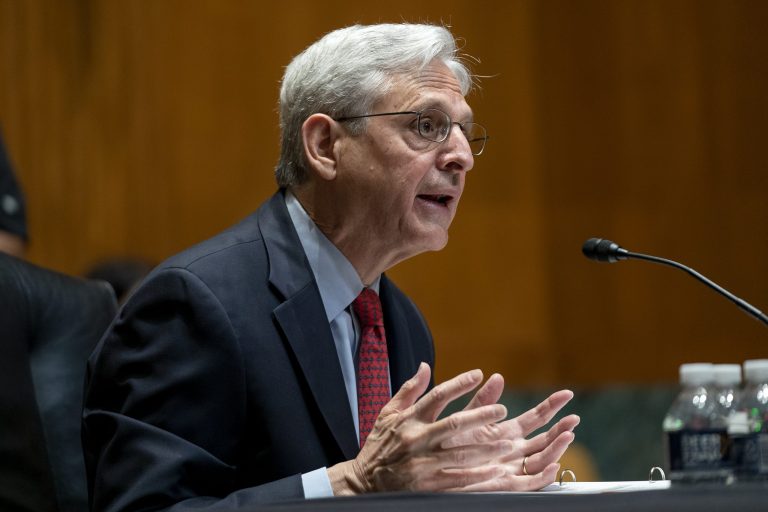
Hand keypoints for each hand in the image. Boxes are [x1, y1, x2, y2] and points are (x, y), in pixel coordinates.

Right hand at [327, 363, 513, 493]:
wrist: (363, 482)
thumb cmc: (379, 444)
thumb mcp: (388, 413)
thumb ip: (409, 390)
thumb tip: (425, 365)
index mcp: (409, 418)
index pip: (437, 395)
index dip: (459, 383)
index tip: (479, 374)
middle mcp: (416, 438)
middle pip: (454, 423)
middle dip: (481, 415)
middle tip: (502, 409)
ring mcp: (422, 463)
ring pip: (461, 453)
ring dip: (487, 448)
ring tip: (508, 442)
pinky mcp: (426, 485)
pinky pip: (458, 479)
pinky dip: (479, 475)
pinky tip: (496, 470)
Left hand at [443, 373, 579, 490]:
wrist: (432, 468)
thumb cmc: (447, 443)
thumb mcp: (467, 418)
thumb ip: (483, 401)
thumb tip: (498, 376)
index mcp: (506, 432)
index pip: (535, 418)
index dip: (551, 406)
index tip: (567, 394)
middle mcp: (513, 450)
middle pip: (544, 439)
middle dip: (560, 428)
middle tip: (575, 417)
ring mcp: (511, 467)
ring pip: (541, 459)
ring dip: (556, 448)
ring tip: (568, 434)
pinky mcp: (504, 485)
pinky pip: (528, 483)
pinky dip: (543, 476)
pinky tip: (553, 465)